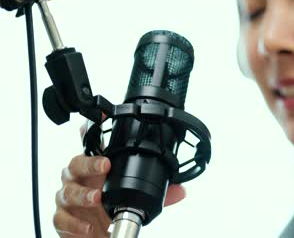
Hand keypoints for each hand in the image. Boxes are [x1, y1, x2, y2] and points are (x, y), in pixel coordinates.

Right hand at [53, 122, 185, 237]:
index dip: (93, 130)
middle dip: (90, 163)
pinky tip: (88, 226)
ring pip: (68, 190)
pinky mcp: (62, 218)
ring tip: (96, 198)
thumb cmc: (108, 209)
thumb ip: (157, 193)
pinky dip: (75, 223)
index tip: (101, 118)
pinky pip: (63, 218)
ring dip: (83, 194)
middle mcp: (79, 179)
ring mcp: (68, 197)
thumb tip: (180, 190)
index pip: (91, 144)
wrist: (94, 236)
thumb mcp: (133, 198)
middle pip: (77, 163)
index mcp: (95, 168)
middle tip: (105, 166)